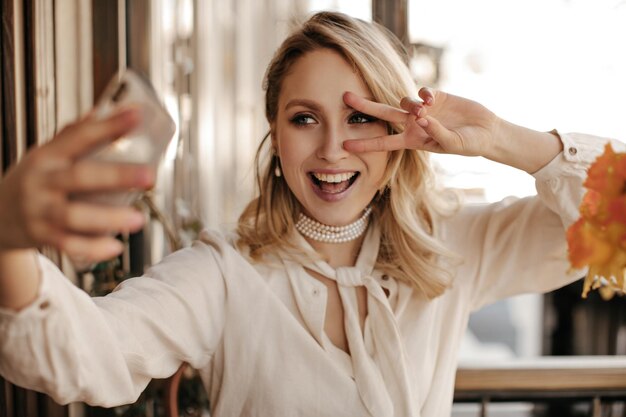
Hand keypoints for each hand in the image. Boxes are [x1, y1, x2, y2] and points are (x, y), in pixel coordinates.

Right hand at [0, 108, 153, 261]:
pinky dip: (93, 248)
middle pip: (81, 177)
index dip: (109, 126)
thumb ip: (73, 137)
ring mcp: (39, 210)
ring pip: (74, 216)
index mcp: (47, 156)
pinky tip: (115, 247)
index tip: (136, 116)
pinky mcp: (40, 236)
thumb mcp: (45, 156)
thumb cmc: (32, 182)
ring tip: (138, 219)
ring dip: (109, 218)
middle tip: (150, 176)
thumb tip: (105, 110)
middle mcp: (42, 182)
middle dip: (117, 176)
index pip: (79, 136)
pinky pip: (68, 244)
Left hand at [342, 87, 498, 156]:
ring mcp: (423, 109)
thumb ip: (436, 133)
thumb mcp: (452, 145)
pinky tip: (433, 99)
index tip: (345, 146)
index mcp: (413, 140)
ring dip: (410, 104)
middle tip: (345, 96)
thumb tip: (421, 118)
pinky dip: (425, 94)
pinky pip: (422, 91)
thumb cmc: (469, 145)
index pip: (384, 142)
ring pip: (403, 101)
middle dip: (364, 106)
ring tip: (425, 109)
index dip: (365, 144)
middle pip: (383, 114)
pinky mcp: (436, 96)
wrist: (486, 131)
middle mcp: (413, 124)